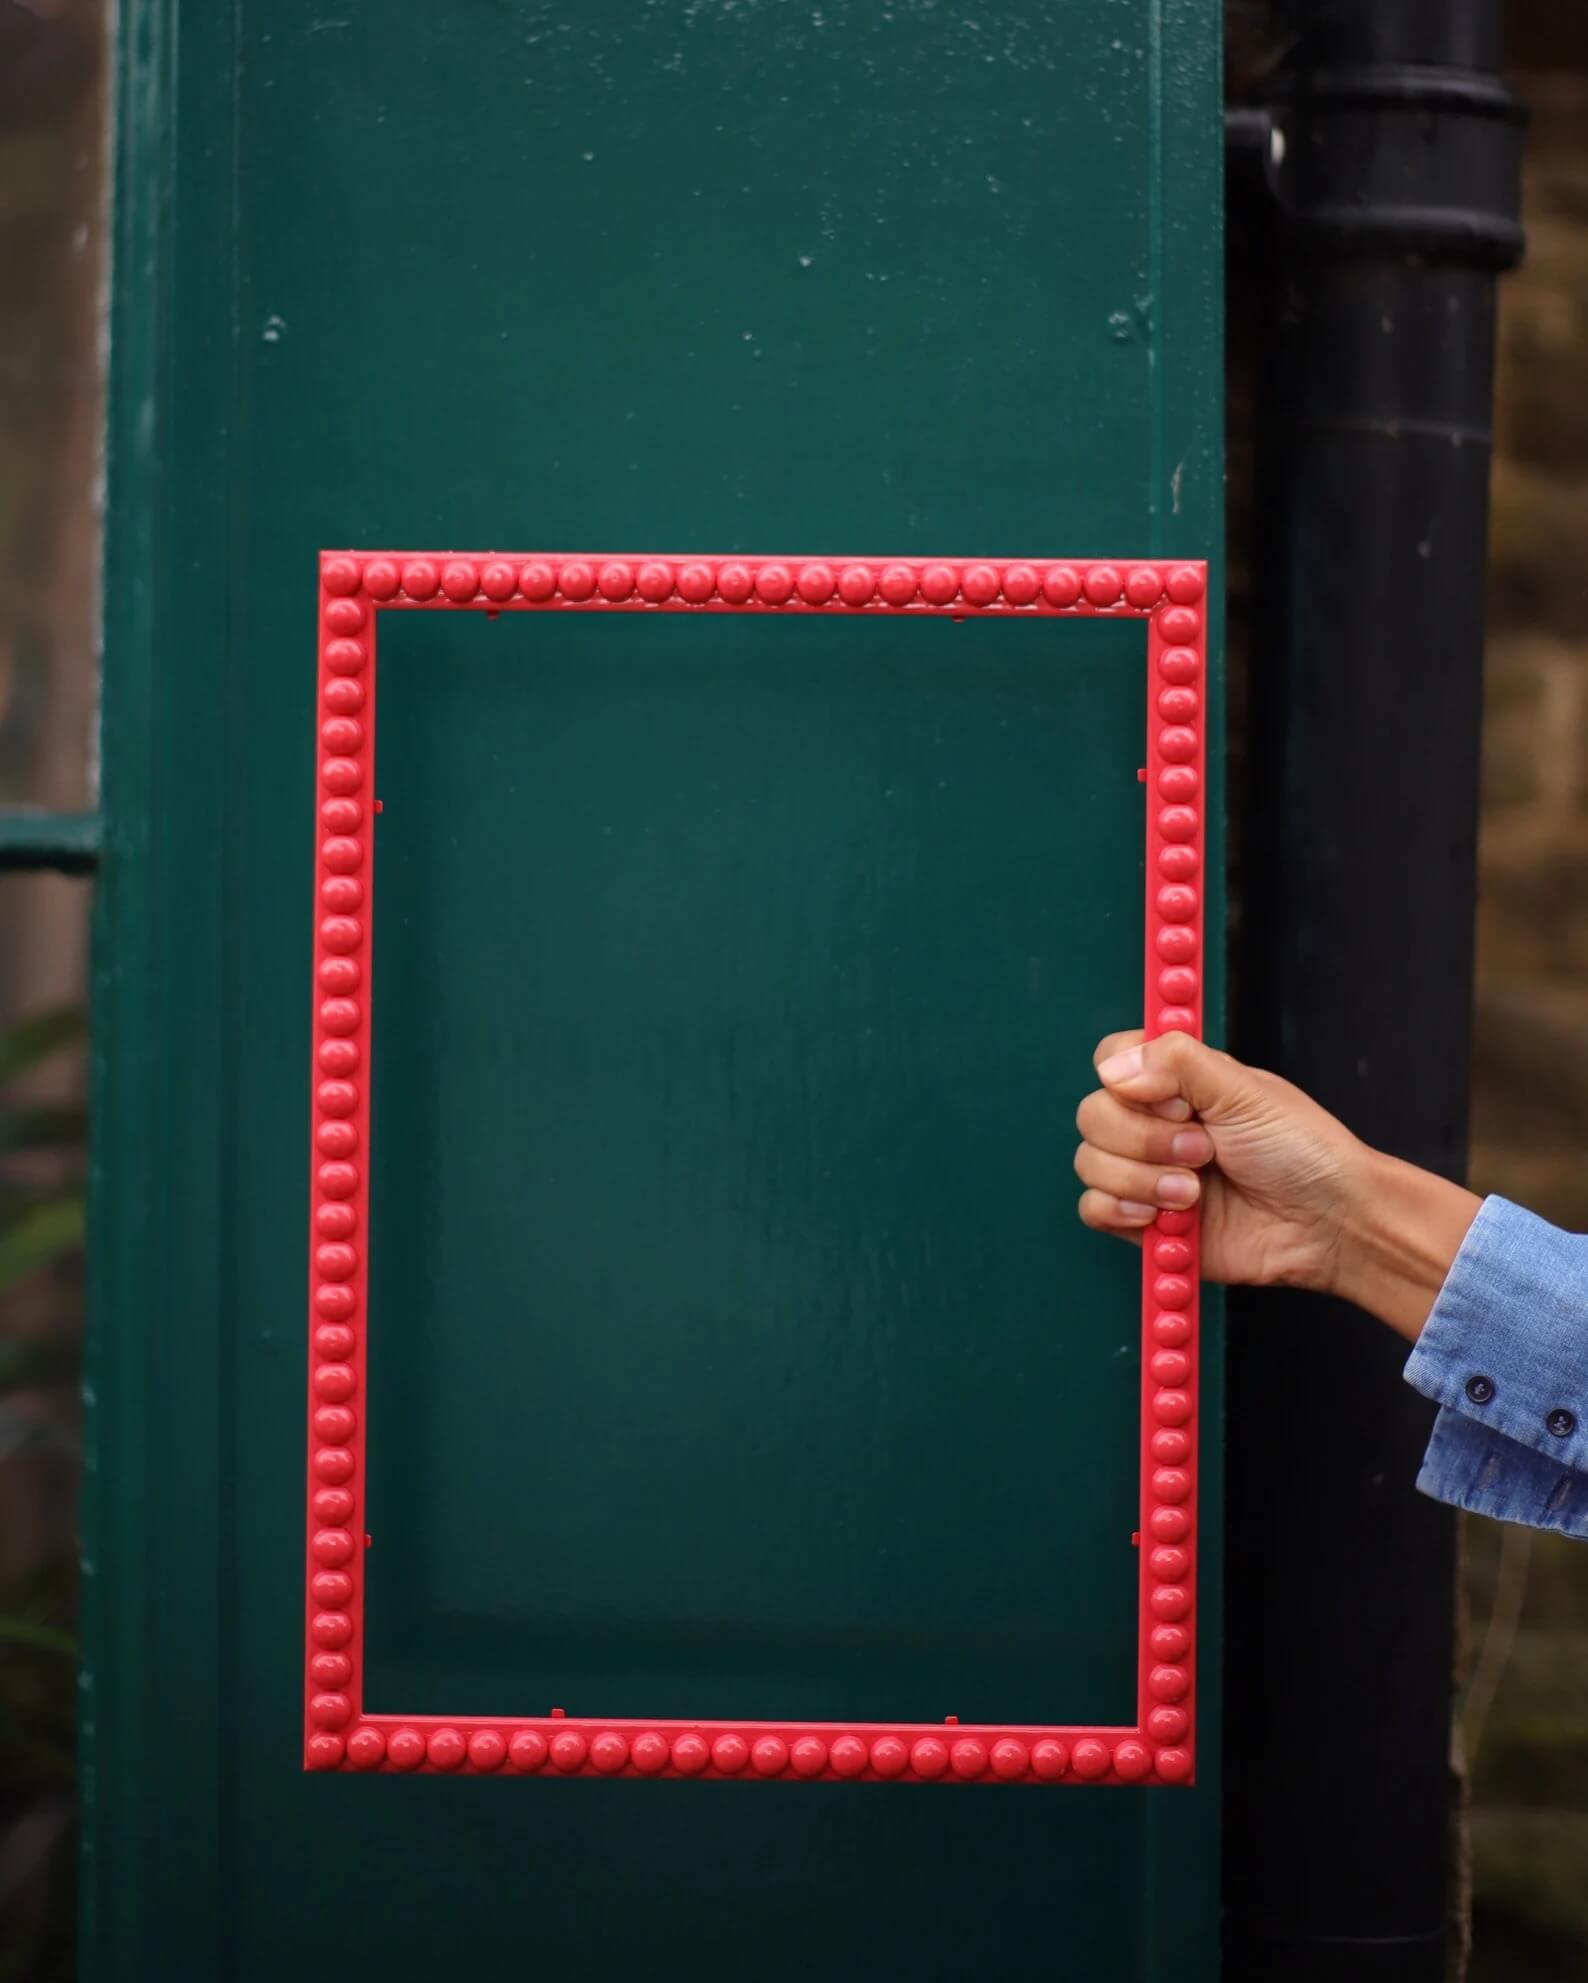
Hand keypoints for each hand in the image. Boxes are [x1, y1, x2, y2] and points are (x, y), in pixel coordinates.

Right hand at [1073, 1030, 1481, 1337]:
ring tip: (1195, 1192)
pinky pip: (1093, 1209)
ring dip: (1143, 1180)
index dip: (1129, 1078)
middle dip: (1145, 1139)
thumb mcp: (1247, 1091)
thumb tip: (1115, 1066)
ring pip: (1090, 1163)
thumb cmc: (1304, 1152)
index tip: (1177, 1099)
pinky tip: (1169, 1216)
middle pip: (1092, 1114)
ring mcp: (1146, 1171)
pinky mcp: (1143, 1220)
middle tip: (1203, 1150)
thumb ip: (1179, 1063)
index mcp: (1177, 1081)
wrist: (1327, 1225)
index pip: (1111, 1059)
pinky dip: (1124, 1211)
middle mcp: (1155, 1122)